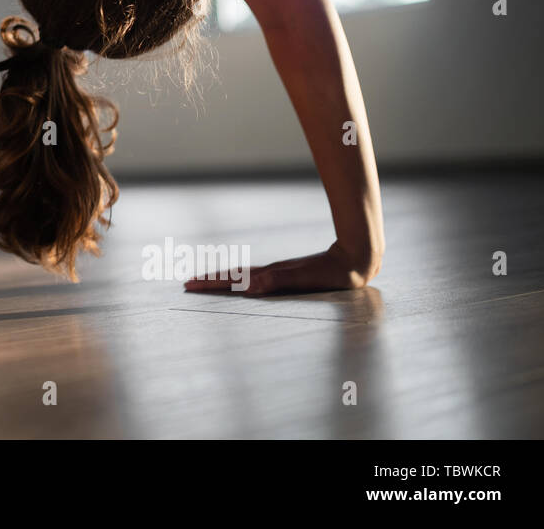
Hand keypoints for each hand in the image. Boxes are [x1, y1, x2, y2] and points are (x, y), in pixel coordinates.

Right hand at [184, 243, 379, 295]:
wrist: (354, 258)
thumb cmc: (332, 273)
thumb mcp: (305, 279)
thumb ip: (276, 280)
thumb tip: (247, 285)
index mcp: (269, 274)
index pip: (232, 279)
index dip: (211, 283)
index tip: (189, 285)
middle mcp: (269, 272)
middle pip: (233, 276)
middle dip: (210, 281)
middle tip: (188, 284)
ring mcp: (276, 272)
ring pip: (242, 275)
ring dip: (222, 279)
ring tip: (207, 282)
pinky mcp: (286, 273)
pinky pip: (254, 277)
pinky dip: (239, 280)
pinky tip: (242, 282)